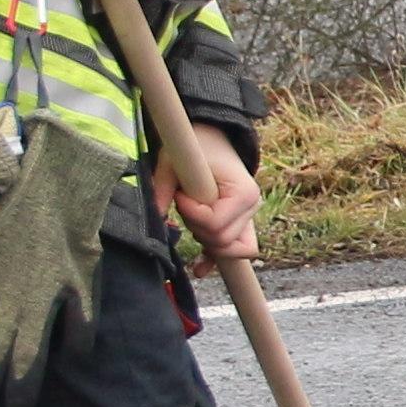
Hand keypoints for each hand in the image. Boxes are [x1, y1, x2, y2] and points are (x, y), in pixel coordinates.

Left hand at [164, 137, 263, 265]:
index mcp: (243, 192)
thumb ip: (162, 189)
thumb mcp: (174, 161)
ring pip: (230, 249)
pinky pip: (235, 252)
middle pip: (222, 240)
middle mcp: (252, 208)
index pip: (215, 224)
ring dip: (205, 240)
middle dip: (197, 227)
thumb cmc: (195, 146)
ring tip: (191, 218)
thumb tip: (153, 217)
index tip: (181, 195)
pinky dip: (215, 259)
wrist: (212, 138)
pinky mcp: (239, 224)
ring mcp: (248, 217)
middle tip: (184, 203)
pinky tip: (198, 268)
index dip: (192, 214)